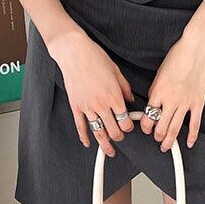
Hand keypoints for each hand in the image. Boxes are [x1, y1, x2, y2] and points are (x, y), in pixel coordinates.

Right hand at [48, 28, 134, 155]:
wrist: (74, 52)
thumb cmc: (95, 57)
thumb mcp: (116, 71)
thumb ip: (125, 88)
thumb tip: (130, 99)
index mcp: (114, 96)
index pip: (125, 121)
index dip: (129, 127)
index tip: (129, 127)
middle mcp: (101, 105)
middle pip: (113, 130)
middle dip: (119, 137)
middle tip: (121, 137)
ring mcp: (87, 107)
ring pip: (98, 132)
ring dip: (104, 145)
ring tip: (109, 152)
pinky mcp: (75, 106)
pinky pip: (80, 126)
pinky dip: (84, 137)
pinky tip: (88, 143)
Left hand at [141, 31, 204, 151]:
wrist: (196, 49)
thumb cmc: (178, 56)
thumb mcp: (159, 73)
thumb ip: (156, 90)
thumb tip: (154, 103)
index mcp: (158, 91)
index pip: (148, 117)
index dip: (145, 126)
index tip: (145, 128)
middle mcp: (171, 100)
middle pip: (161, 127)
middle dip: (156, 136)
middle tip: (155, 139)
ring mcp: (186, 103)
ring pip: (175, 129)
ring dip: (169, 140)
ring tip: (166, 146)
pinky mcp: (198, 102)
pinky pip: (195, 124)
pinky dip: (192, 136)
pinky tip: (189, 142)